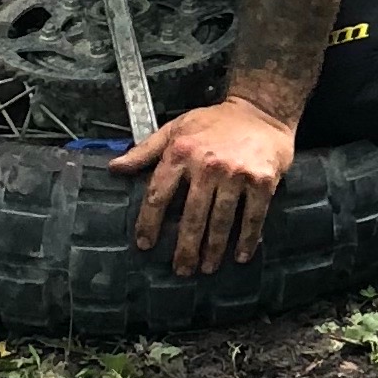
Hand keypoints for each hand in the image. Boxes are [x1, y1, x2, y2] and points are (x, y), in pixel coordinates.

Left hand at [110, 97, 297, 273]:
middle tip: (181, 269)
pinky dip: (247, 239)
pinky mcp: (262, 180)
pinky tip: (240, 254)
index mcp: (182, 152)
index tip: (145, 244)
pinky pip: (252, 216)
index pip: (158, 195)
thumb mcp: (177, 128)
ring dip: (213, 249)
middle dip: (185, 249)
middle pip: (191, 217)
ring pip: (220, 221)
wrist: (261, 108)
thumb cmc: (216, 121)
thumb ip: (145, 150)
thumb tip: (115, 168)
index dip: (149, 224)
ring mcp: (236, 173)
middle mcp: (208, 164)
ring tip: (206, 266)